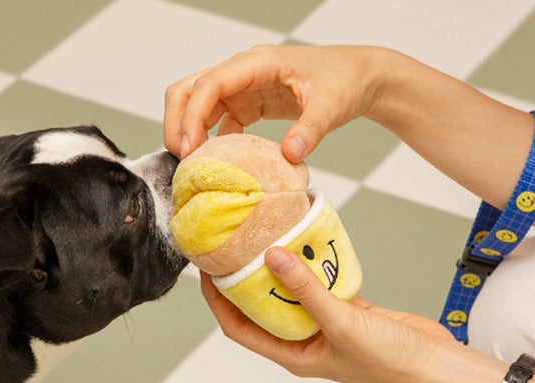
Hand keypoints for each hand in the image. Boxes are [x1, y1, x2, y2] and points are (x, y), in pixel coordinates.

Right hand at [163, 45, 391, 162]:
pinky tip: (218, 165)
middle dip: (176, 123)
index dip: (192, 117)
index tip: (189, 149)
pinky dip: (209, 142)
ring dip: (189, 134)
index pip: (209, 85)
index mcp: (258, 63)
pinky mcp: (247, 105)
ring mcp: (241, 88)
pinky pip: (216, 122)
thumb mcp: (331, 106)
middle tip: (181, 159)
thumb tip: (290, 155)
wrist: (358, 78)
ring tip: (193, 167)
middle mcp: (242, 72)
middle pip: (188, 90)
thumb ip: (310, 130)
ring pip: (196, 106)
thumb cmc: (345, 81)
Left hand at [200, 246, 459, 382]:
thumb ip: (307, 290)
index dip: (218, 302)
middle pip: (261, 309)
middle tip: (231, 249)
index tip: (207, 272)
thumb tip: (271, 258)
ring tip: (264, 240)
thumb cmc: (391, 361)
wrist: (436, 364)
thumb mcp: (342, 323)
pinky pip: (321, 286)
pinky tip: (307, 244)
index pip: (240, 328)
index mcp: (293, 356)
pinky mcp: (348, 311)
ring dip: (279, 271)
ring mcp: (326, 326)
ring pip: (291, 294)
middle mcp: (304, 342)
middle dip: (243, 281)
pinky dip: (313, 268)